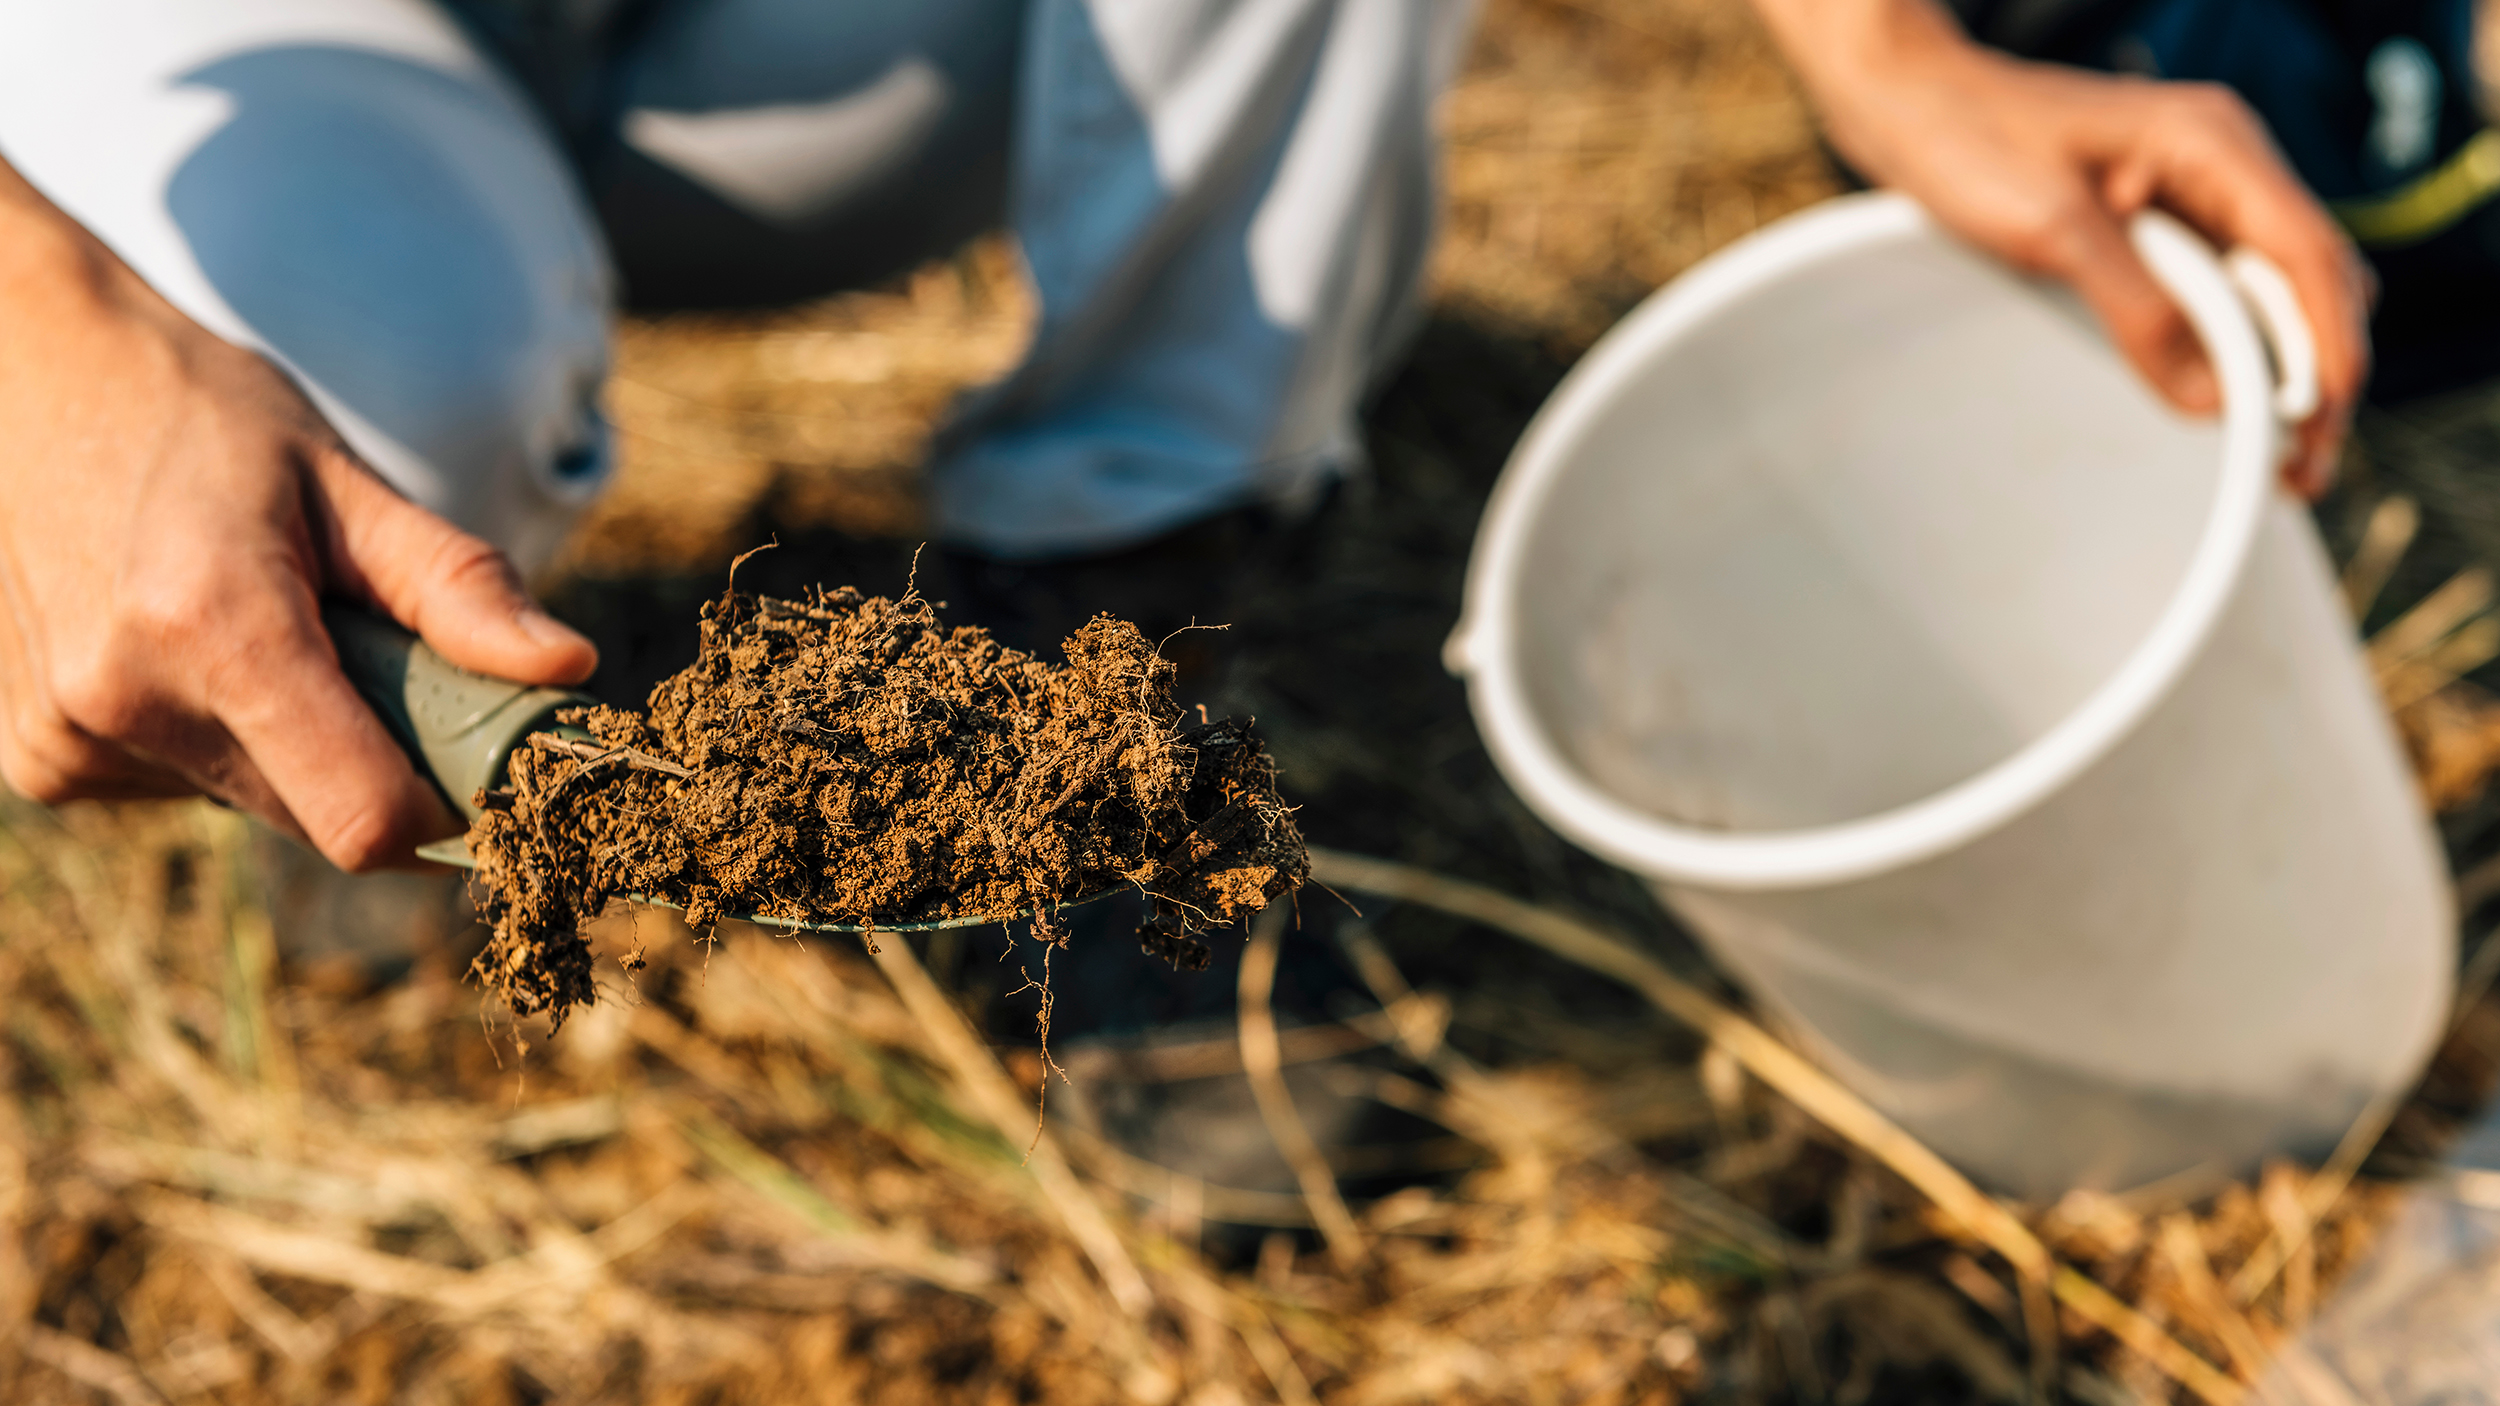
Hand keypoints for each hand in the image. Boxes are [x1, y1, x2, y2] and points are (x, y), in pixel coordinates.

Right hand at [0, 159, 596, 869]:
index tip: (482, 765)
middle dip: (371, 758)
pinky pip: (180, 786)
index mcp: (214, 630)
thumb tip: (571, 670)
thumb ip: (460, 590)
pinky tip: (187, 644)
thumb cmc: (205, 416)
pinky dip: (215, 736)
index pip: (364, 819)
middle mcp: (121, 703)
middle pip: (315, 815)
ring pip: (251, 801)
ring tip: (255, 621)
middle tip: (361, 649)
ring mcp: (62, 740)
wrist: (32, 379)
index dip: (444, 811)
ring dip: (288, 742)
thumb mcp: (347, 486)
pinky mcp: (37, 762)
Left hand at [1753, 0, 2371, 497]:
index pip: (2306, 251)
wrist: (1910, 107)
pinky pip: (2223, 292)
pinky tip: (2228, 405)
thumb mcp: (2053, 230)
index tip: (2323, 420)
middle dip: (2319, 371)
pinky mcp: (2161, 223)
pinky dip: (2235, 350)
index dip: (2327, 343)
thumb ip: (2138, 309)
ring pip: (2274, 291)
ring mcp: (2195, 192)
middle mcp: (2222, 164)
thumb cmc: (1971, 142)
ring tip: (2278, 459)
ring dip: (2281, 369)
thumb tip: (2211, 399)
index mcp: (2213, 142)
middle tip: (2303, 467)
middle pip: (2310, 278)